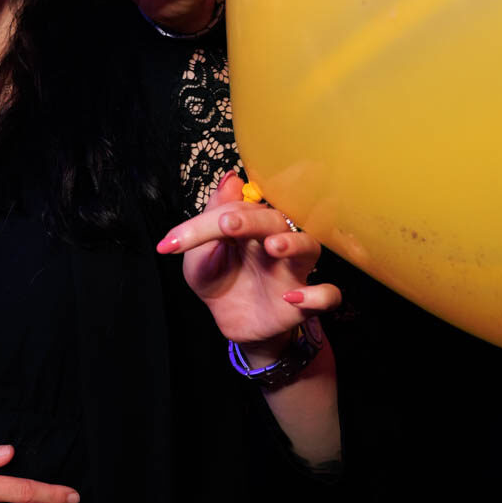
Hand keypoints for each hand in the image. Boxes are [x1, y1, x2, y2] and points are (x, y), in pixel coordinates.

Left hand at [156, 174, 341, 356]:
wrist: (232, 323)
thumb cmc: (219, 281)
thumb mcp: (199, 258)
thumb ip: (208, 222)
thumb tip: (230, 179)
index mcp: (247, 227)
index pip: (233, 212)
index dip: (205, 222)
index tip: (173, 242)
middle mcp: (273, 242)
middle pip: (274, 220)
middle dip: (252, 220)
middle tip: (228, 225)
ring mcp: (292, 270)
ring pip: (309, 246)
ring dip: (294, 243)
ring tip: (273, 246)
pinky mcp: (305, 302)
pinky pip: (328, 294)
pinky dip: (317, 294)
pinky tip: (293, 297)